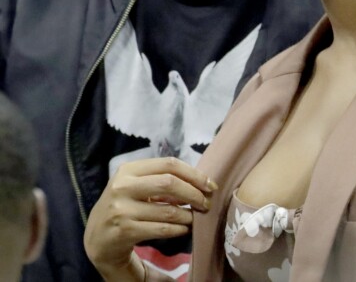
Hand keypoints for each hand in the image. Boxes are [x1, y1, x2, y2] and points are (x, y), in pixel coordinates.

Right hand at [83, 157, 217, 280]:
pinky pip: (161, 228)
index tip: (210, 185)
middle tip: (206, 203)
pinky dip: (178, 229)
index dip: (194, 174)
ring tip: (195, 217)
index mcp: (129, 169)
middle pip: (170, 183)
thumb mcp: (137, 185)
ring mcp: (121, 209)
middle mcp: (123, 186)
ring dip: (188, 215)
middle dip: (194, 193)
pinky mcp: (124, 231)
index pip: (169, 164)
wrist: (97, 238)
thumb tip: (201, 181)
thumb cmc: (125, 205)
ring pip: (168, 210)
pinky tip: (183, 229)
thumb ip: (162, 178)